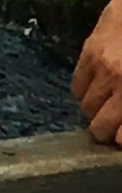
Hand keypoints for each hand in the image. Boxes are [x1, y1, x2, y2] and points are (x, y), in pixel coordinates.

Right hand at [79, 0, 121, 149]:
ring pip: (85, 107)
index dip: (120, 141)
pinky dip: (85, 93)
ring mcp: (102, 67)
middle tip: (113, 130)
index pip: (121, 133)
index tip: (120, 140)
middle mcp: (119, 81)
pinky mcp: (89, 52)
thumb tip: (121, 133)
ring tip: (107, 106)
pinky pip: (76, 85)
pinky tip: (98, 88)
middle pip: (100, 126)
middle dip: (106, 133)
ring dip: (96, 111)